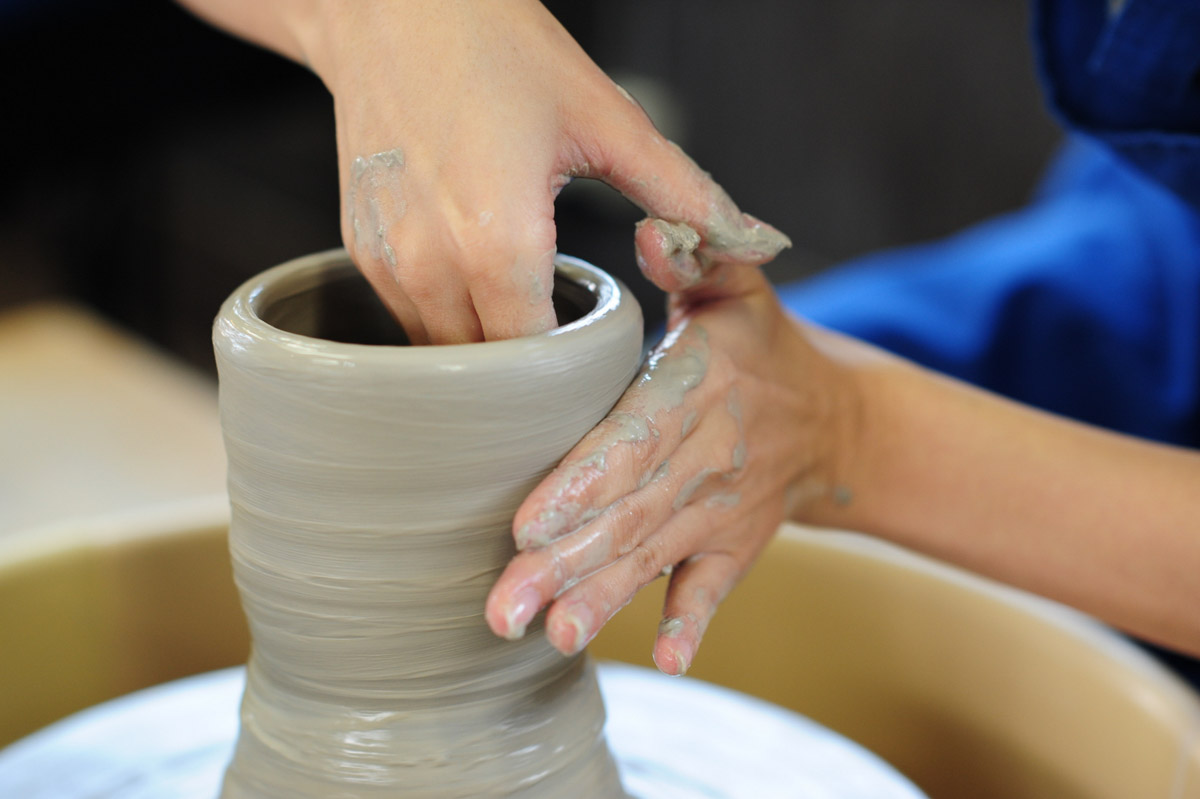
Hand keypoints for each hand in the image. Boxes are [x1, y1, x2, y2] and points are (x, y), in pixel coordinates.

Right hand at [304, 0, 788, 341]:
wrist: (394, 6)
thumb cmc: (500, 50)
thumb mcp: (608, 121)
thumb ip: (684, 196)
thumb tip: (758, 240)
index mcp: (499, 243)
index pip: (538, 364)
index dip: (574, 373)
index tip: (600, 363)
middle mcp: (432, 265)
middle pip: (489, 371)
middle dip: (532, 374)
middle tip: (572, 354)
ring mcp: (387, 260)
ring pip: (443, 353)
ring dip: (486, 350)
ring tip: (527, 318)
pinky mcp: (362, 248)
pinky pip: (409, 318)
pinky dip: (447, 318)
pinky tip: (479, 282)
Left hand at [485, 265, 857, 673]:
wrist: (835, 417)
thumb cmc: (759, 344)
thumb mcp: (736, 287)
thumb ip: (696, 257)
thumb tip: (654, 232)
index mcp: (696, 389)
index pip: (632, 438)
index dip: (582, 482)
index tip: (528, 523)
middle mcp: (709, 456)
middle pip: (629, 513)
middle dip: (566, 561)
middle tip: (504, 605)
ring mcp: (723, 509)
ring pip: (655, 557)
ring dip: (606, 598)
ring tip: (553, 636)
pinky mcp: (736, 546)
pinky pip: (716, 588)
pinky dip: (693, 623)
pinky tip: (664, 660)